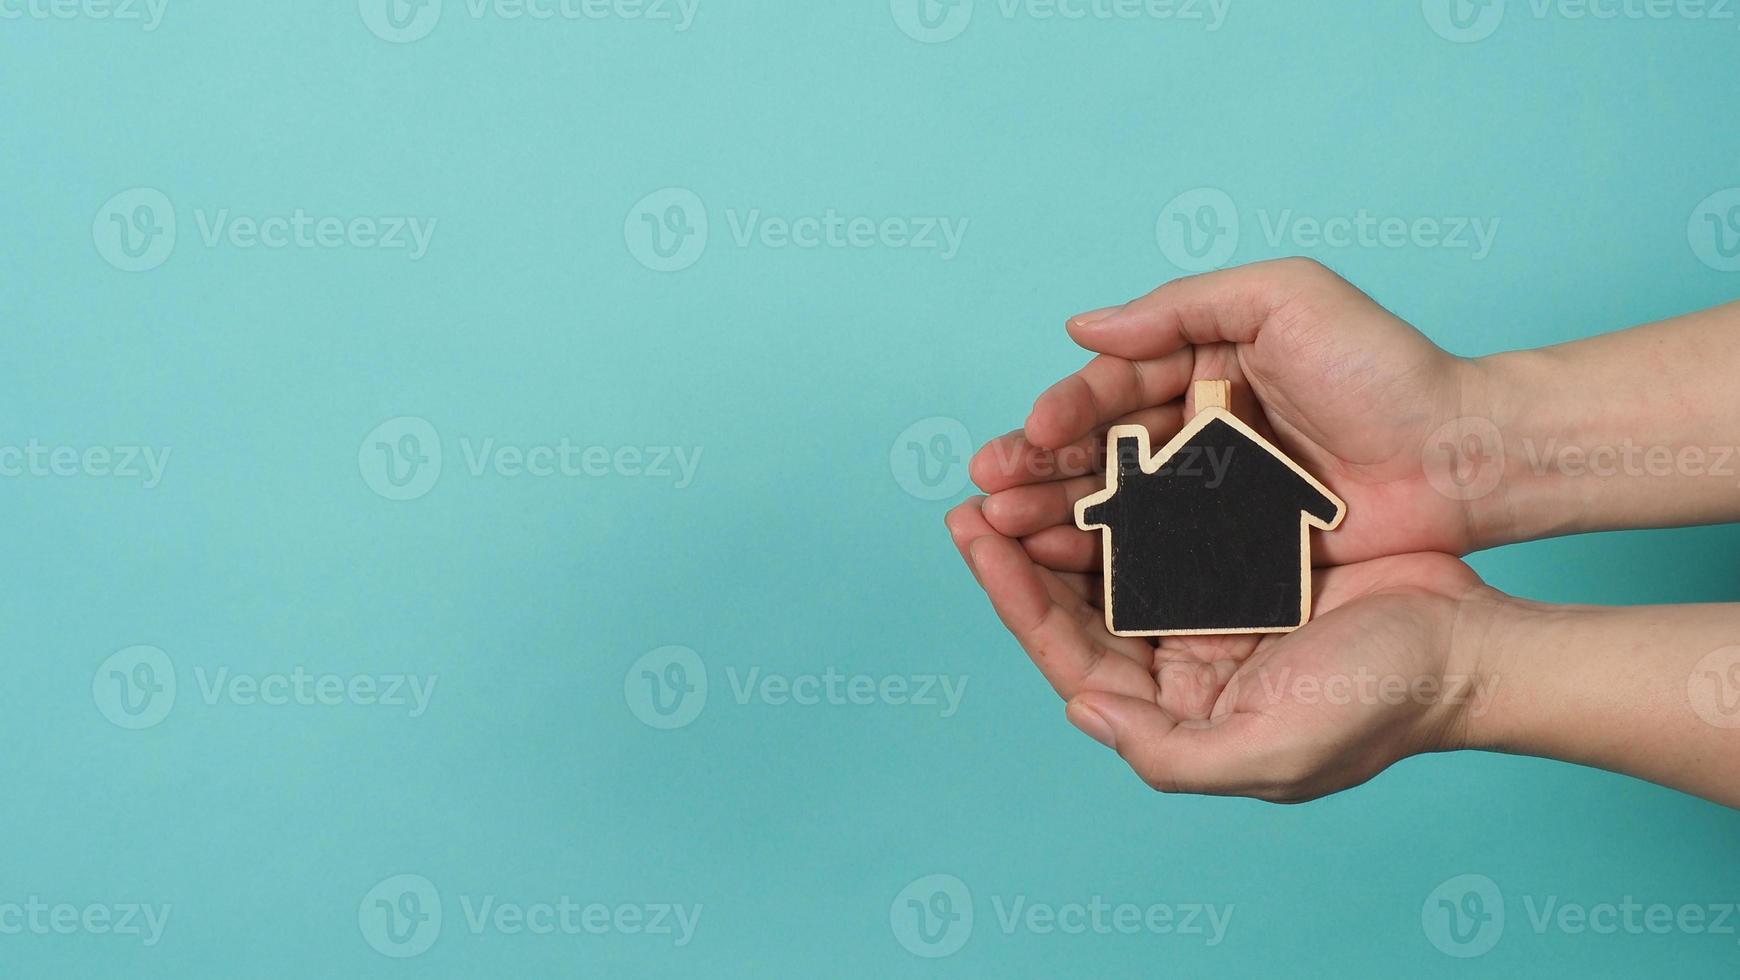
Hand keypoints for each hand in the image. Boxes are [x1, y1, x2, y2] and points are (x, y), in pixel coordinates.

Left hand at [946, 498, 1496, 801]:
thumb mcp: (1269, 755)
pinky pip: (1168, 519)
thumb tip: (1081, 708)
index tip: (976, 539)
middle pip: (1079, 603)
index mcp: (1176, 711)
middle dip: (1023, 550)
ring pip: (1115, 557)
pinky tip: (1100, 452)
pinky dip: (1131, 490)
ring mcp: (1211, 604)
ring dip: (1066, 514)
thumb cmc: (1378, 706)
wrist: (1468, 647)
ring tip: (1021, 463)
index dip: (1016, 600)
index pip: (1071, 657)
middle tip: (976, 492)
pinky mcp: (1244, 554)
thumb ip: (1167, 753)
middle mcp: (1182, 660)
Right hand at [969, 257, 1491, 567]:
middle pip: (1101, 448)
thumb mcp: (1286, 298)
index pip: (1113, 384)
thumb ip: (1181, 307)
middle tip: (988, 491)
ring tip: (1004, 530)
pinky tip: (1063, 565)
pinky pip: (1161, 550)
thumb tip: (1082, 326)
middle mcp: (1199, 427)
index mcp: (1203, 364)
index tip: (1029, 434)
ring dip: (1056, 514)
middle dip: (1038, 467)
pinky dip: (1109, 556)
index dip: (1066, 410)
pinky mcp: (1237, 545)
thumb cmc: (1386, 366)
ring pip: (1118, 502)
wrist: (1463, 453)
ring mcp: (1215, 491)